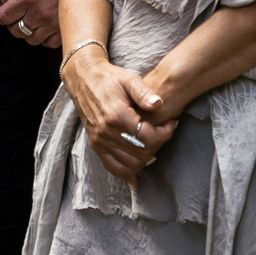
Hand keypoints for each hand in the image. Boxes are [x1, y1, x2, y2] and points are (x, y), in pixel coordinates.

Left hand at [0, 0, 60, 46]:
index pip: (4, 17)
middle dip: (12, 25)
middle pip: (17, 30)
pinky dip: (45, 38)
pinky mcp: (66, 28)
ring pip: (32, 39)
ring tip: (30, 22)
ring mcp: (54, 23)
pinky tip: (44, 28)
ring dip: (28, 32)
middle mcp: (40, 13)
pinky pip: (49, 43)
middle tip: (15, 17)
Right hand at [63, 45, 173, 184]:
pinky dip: (126, 174)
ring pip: (130, 164)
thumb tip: (159, 104)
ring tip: (154, 144)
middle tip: (164, 132)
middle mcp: (106, 132)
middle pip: (141, 152)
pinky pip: (112, 167)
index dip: (165, 133)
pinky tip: (136, 177)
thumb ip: (144, 92)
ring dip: (146, 158)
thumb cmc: (110, 78)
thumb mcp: (129, 79)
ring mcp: (99, 141)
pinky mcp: (95, 145)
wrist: (84, 79)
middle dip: (158, 145)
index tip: (171, 123)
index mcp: (117, 116)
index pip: (148, 137)